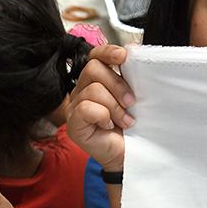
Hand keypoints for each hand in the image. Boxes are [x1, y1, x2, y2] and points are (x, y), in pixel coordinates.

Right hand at [66, 44, 134, 169]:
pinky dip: (103, 116)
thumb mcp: (133, 97)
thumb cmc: (130, 127)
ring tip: (125, 121)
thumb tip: (134, 52)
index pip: (95, 56)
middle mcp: (82, 90)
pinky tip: (108, 126)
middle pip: (93, 69)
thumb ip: (129, 76)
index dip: (108, 52)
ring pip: (93, 90)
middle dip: (117, 84)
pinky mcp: (73, 124)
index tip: (124, 57)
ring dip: (115, 107)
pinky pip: (86, 108)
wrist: (129, 155)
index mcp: (96, 81)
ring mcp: (74, 107)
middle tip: (131, 103)